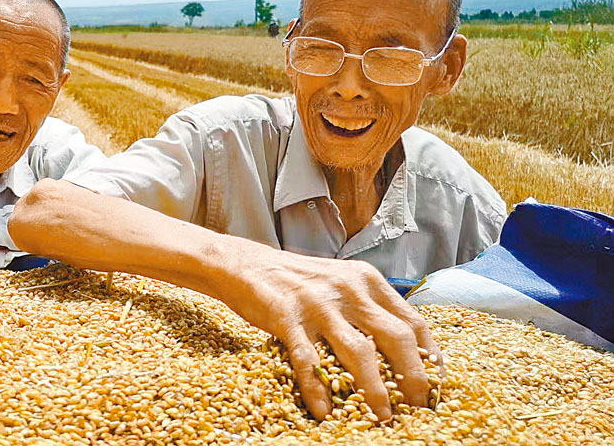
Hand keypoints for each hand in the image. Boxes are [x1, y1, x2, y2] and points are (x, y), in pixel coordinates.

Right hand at [225, 250, 441, 421]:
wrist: (245, 263)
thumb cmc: (297, 279)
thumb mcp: (340, 282)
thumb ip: (367, 306)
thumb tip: (399, 349)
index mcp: (367, 280)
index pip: (413, 321)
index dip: (430, 357)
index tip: (435, 384)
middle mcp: (348, 289)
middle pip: (396, 338)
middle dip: (414, 378)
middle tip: (418, 407)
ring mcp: (318, 304)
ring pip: (359, 353)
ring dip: (375, 390)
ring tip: (382, 416)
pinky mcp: (287, 317)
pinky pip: (309, 361)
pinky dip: (318, 389)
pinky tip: (324, 411)